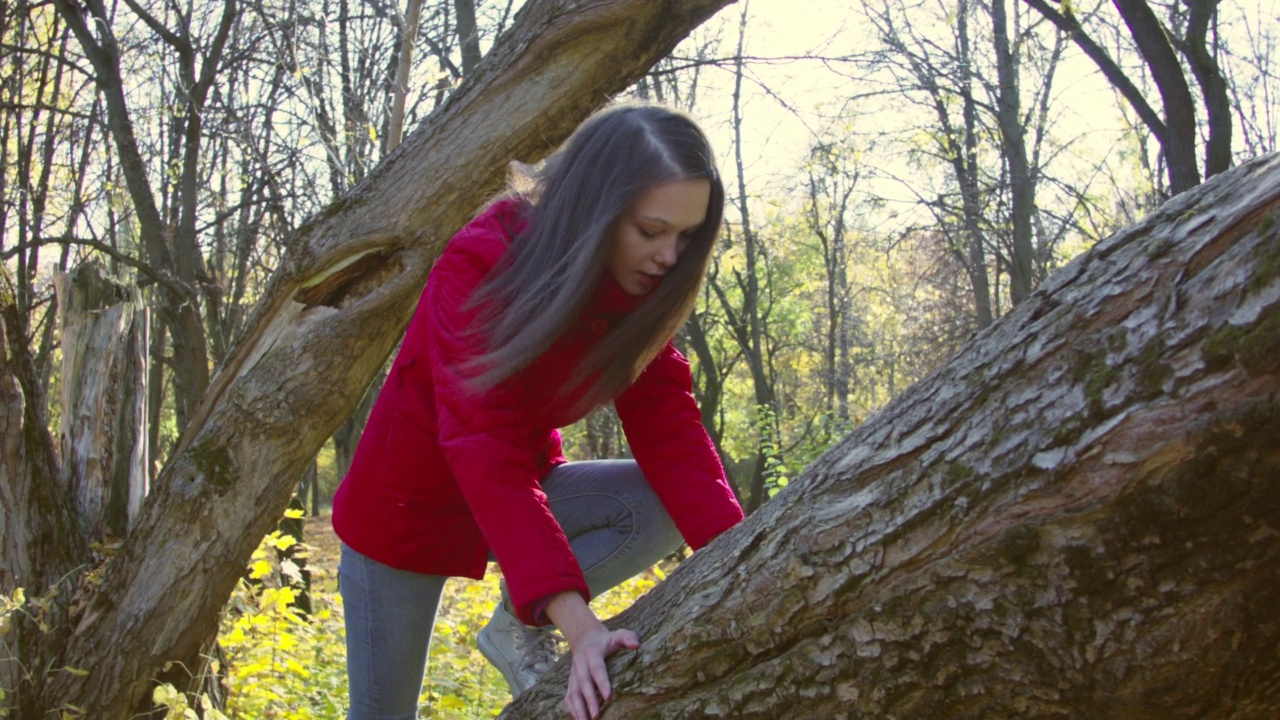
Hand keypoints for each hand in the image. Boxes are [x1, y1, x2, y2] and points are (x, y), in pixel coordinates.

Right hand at [543, 591, 639, 719]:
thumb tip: (636, 645)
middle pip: (583, 683)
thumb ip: (628, 637)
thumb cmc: (608, 640)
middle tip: (597, 715)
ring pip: (573, 692)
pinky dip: (572, 709)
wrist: (586, 639)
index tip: (608, 696)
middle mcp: (580, 663)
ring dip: (578, 708)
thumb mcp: (618, 634)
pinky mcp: (571, 681)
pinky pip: (568, 696)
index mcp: (592, 652)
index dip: (602, 682)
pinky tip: (578, 719)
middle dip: (590, 700)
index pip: (597, 668)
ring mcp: (573, 673)